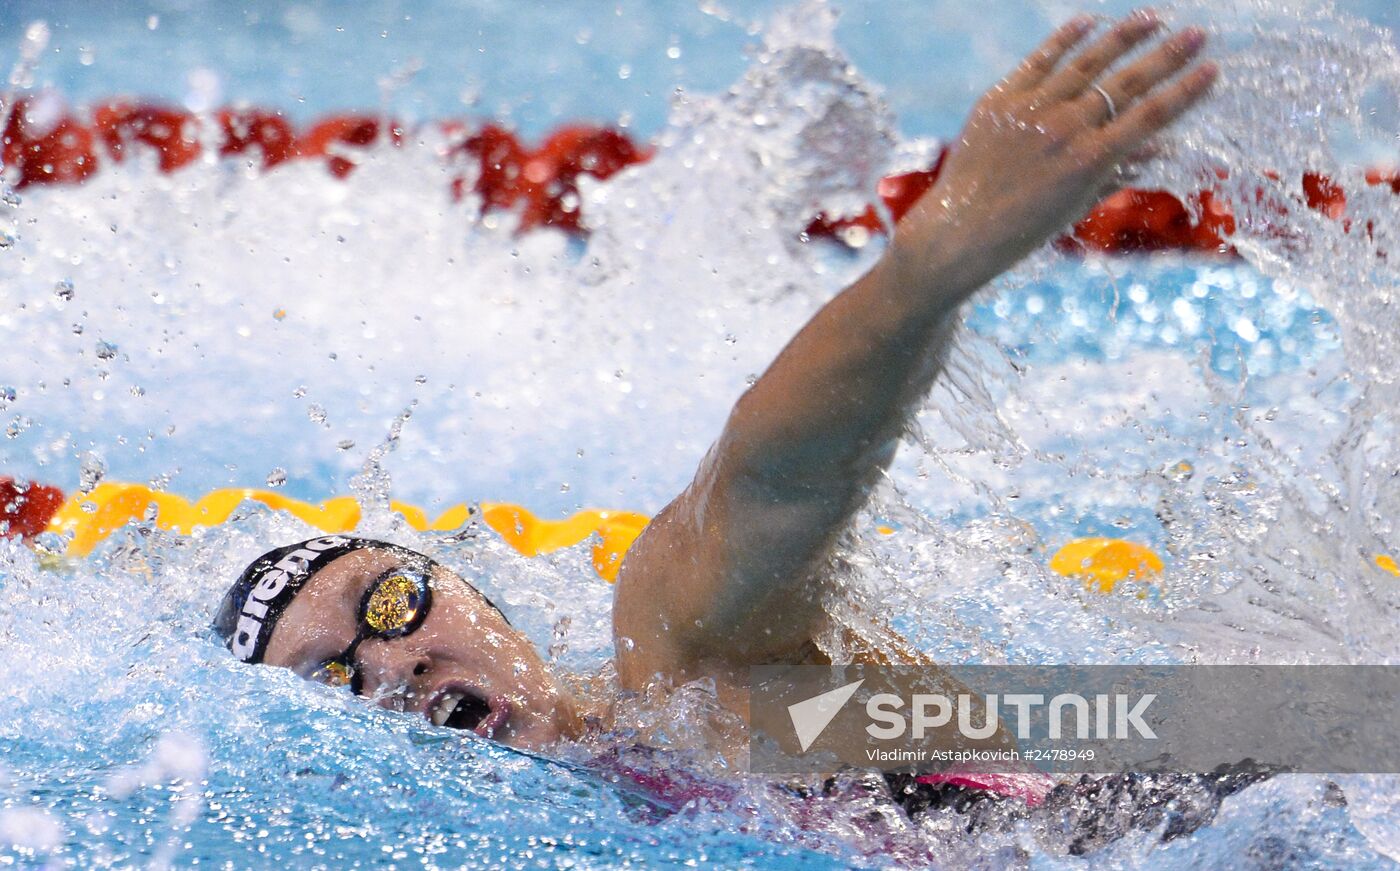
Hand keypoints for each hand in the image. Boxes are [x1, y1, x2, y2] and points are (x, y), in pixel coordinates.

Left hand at [899, 9, 1217, 294]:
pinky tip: (1090, 22)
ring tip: (1152, 18)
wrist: (961, 229)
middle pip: (1126, 83)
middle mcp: (1064, 129)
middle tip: (1196, 33)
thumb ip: (1118, 172)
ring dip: (1123, 37)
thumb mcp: (1077, 205)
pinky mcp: (1000, 100)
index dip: (1185, 91)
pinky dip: (1065, 41)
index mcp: (1090, 160)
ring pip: (1086, 63)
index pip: (1150, 116)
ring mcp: (1030, 110)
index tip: (1212, 69)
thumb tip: (1160, 148)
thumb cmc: (1024, 227)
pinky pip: (1039, 62)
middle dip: (1166, 56)